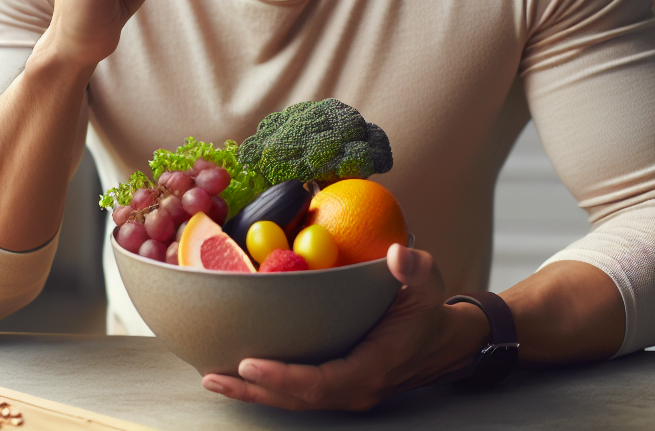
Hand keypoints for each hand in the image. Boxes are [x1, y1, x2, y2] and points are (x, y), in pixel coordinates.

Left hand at [202, 244, 490, 410]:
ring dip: (252, 391)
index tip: (249, 362)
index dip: (285, 376)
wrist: (442, 340)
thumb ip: (413, 269)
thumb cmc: (428, 308)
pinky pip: (297, 390)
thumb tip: (397, 254)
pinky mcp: (337, 384)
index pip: (323, 381)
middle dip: (253, 389)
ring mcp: (346, 391)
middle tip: (213, 375)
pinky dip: (266, 385)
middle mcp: (356, 387)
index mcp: (373, 366)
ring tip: (212, 378)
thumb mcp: (427, 282)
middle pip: (298, 397)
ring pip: (293, 399)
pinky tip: (236, 373)